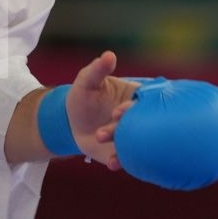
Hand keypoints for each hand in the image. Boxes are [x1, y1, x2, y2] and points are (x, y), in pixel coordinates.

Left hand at [66, 50, 140, 170]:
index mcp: (135, 97)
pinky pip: (126, 159)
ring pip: (135, 143)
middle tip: (112, 122)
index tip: (122, 108)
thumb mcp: (86, 81)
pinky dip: (121, 162)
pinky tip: (113, 164)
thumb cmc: (83, 96)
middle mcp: (137, 118)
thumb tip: (109, 55)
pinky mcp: (122, 153)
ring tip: (106, 145)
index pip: (144, 100)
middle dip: (130, 126)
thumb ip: (97, 69)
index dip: (136, 105)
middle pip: (142, 123)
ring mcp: (131, 137)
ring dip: (125, 147)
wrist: (72, 123)